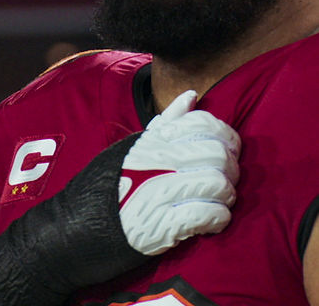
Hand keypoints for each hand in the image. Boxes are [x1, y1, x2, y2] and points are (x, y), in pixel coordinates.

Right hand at [119, 90, 240, 254]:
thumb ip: (169, 119)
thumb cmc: (121, 178)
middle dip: (231, 169)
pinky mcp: (164, 224)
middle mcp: (159, 160)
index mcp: (156, 139)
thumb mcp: (140, 142)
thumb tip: (192, 94)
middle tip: (227, 179)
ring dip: (226, 196)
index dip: (226, 136)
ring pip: (217, 184)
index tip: (229, 149)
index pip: (204, 124)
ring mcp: (161, 191)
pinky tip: (213, 220)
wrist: (89, 218)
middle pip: (218, 154)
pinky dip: (218, 218)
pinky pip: (208, 215)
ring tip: (220, 200)